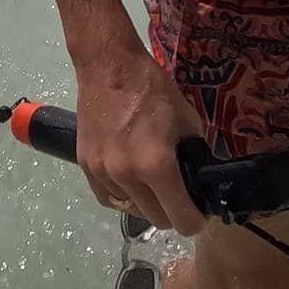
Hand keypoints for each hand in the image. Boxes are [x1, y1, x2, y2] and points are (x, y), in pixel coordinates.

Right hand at [74, 45, 207, 234]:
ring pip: (132, 210)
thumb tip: (202, 179)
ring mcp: (103, 173)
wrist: (108, 67)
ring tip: (151, 180)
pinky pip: (109, 198)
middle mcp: (127, 176)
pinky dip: (123, 195)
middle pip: (157, 220)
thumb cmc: (152, 89)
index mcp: (157, 166)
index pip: (181, 221)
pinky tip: (131, 179)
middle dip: (172, 212)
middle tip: (178, 193)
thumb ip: (195, 155)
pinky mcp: (86, 167)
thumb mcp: (188, 120)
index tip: (199, 210)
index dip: (196, 220)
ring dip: (146, 202)